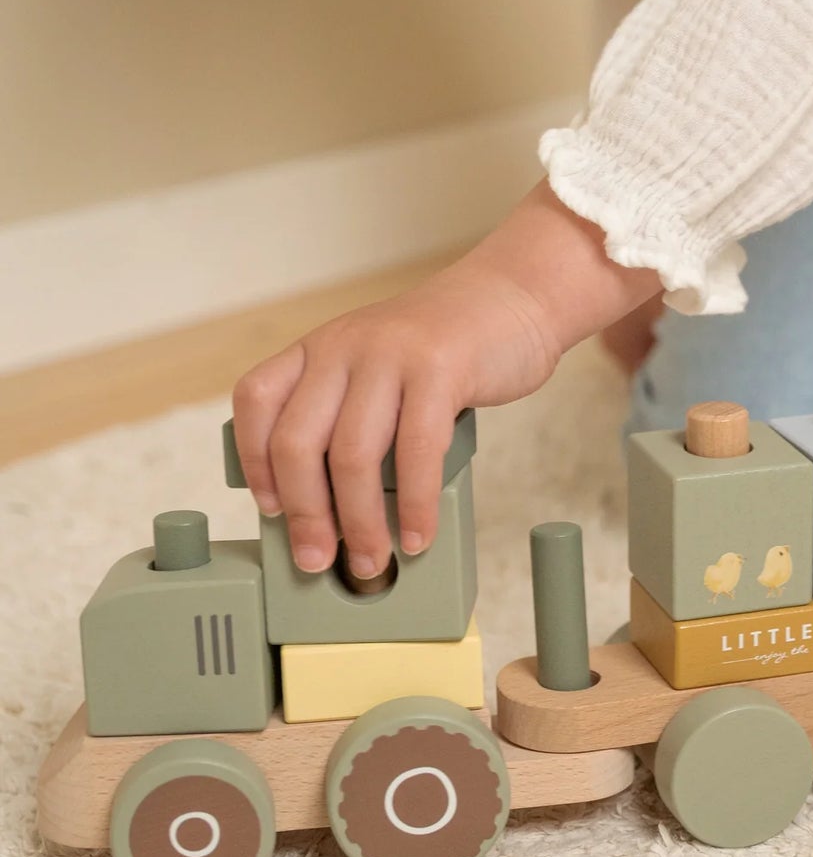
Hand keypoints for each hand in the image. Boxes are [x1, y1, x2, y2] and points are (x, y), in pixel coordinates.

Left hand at [231, 180, 659, 577]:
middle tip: (317, 558)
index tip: (272, 510)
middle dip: (305, 515)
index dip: (254, 462)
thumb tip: (334, 505)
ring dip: (360, 523)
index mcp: (320, 347)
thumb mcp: (380, 368)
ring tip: (372, 559)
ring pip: (353, 456)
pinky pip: (416, 452)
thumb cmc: (450, 348)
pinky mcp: (439, 368)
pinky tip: (417, 533)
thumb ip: (352, 414)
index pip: (257, 402)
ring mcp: (389, 353)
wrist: (513, 298)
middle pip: (298, 441)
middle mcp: (344, 345)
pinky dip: (414, 505)